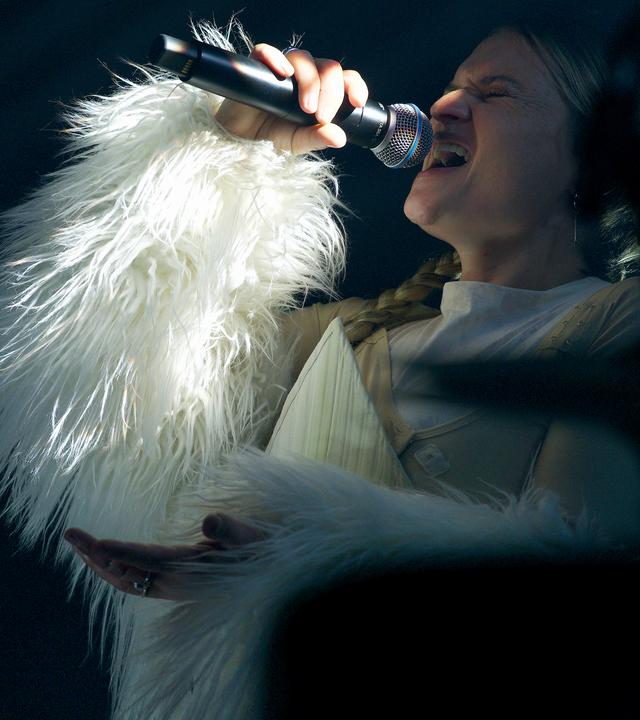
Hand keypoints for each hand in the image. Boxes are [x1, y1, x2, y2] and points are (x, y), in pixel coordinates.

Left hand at [63, 513, 264, 600]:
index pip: (150, 561)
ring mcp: (170, 586)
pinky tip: (102, 557)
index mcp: (192, 571)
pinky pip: (133, 581)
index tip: (94, 543)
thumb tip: (209, 521)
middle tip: (69, 533)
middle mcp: (176, 583)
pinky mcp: (170, 584)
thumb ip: (231, 529)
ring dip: (98, 563)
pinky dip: (112, 568)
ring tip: (76, 543)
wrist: (265, 571)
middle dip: (96, 556)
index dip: (121, 553)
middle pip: (126, 574)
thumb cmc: (257, 549)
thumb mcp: (249, 535)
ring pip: (125, 580)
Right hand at [215, 43, 368, 154]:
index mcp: (321, 92)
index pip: (344, 79)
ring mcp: (283, 69)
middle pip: (327, 68)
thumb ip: (317, 139)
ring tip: (306, 108)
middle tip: (321, 117)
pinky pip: (266, 51)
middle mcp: (305, 77)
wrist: (241, 139)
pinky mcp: (258, 67)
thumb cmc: (272, 136)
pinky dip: (275, 58)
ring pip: (303, 57)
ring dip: (310, 80)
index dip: (354, 85)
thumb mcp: (297, 143)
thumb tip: (340, 138)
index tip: (358, 101)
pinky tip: (283, 73)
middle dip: (330, 92)